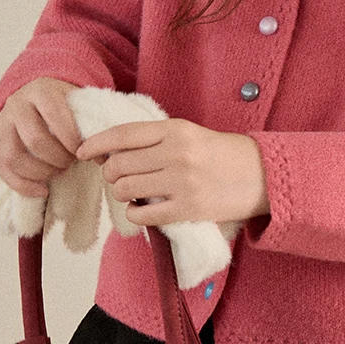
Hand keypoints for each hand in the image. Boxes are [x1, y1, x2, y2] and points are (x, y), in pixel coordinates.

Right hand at [0, 77, 84, 196]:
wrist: (35, 94)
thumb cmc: (62, 105)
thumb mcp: (77, 103)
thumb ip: (91, 123)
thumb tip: (103, 156)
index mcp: (42, 90)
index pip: (56, 117)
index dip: (71, 140)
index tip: (83, 152)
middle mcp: (17, 103)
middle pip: (35, 140)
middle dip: (57, 159)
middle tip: (70, 163)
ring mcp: (2, 121)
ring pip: (13, 156)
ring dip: (39, 173)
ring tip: (56, 173)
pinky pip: (1, 167)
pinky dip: (22, 185)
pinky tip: (41, 190)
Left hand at [75, 118, 269, 226]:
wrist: (261, 176)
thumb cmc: (221, 154)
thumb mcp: (189, 134)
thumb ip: (154, 140)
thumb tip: (108, 152)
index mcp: (176, 129)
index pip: (123, 134)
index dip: (96, 143)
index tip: (82, 151)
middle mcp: (177, 153)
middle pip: (119, 164)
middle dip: (109, 173)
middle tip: (116, 177)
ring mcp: (182, 182)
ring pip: (125, 189)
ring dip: (120, 193)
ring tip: (131, 193)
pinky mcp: (188, 209)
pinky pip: (142, 214)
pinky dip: (134, 213)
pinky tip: (141, 209)